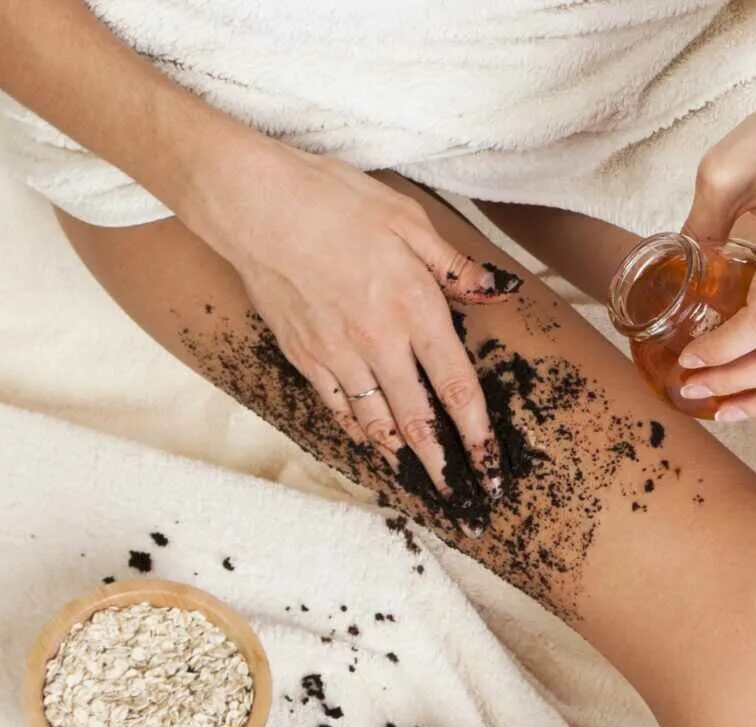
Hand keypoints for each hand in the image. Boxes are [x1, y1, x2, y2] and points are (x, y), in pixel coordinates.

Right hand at [164, 137, 517, 493]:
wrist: (255, 203)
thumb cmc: (334, 199)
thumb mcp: (409, 219)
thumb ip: (457, 267)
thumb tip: (500, 293)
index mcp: (414, 307)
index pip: (457, 386)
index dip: (478, 434)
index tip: (492, 467)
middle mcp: (378, 341)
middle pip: (418, 420)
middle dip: (443, 465)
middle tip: (461, 498)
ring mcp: (337, 354)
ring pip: (376, 422)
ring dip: (401, 457)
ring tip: (420, 481)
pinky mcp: (304, 355)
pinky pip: (337, 406)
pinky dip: (357, 431)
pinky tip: (370, 443)